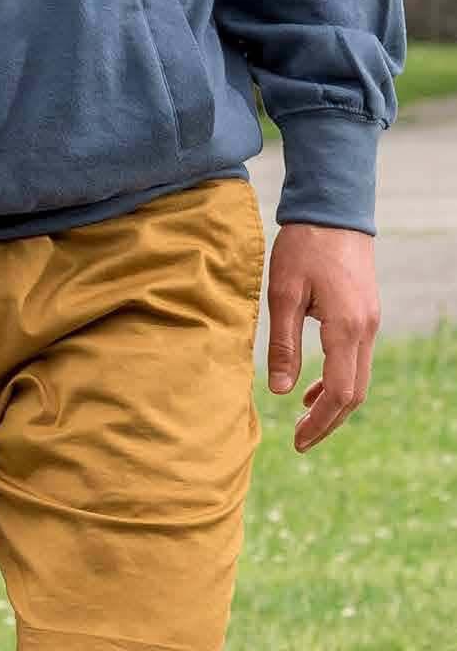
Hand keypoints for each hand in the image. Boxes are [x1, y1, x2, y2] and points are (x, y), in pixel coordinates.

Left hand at [266, 222, 380, 451]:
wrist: (333, 209)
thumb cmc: (304, 246)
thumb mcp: (283, 292)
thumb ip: (283, 343)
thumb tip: (280, 391)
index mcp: (346, 328)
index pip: (338, 392)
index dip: (319, 422)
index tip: (297, 441)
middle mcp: (366, 330)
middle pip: (354, 393)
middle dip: (328, 422)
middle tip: (300, 441)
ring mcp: (370, 322)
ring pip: (358, 379)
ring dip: (334, 403)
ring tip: (304, 419)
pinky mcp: (366, 313)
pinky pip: (357, 360)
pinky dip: (339, 380)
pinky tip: (313, 386)